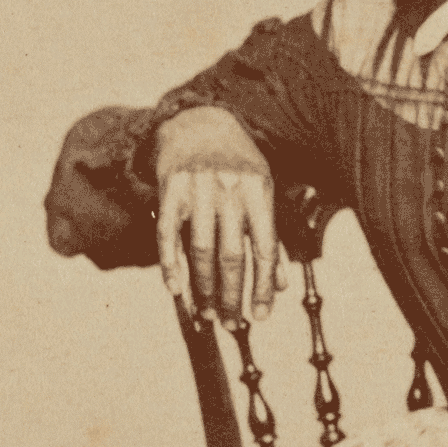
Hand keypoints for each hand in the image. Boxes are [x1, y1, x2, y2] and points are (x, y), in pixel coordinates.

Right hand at [155, 106, 286, 325]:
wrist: (199, 122)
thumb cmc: (237, 164)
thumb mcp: (263, 191)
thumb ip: (271, 236)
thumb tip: (280, 286)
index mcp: (260, 191)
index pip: (265, 249)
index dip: (263, 287)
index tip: (260, 317)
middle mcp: (230, 188)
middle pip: (232, 255)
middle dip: (233, 296)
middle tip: (232, 324)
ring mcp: (197, 188)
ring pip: (200, 251)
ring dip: (204, 289)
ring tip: (208, 314)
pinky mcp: (170, 188)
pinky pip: (167, 234)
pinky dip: (170, 265)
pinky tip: (176, 290)